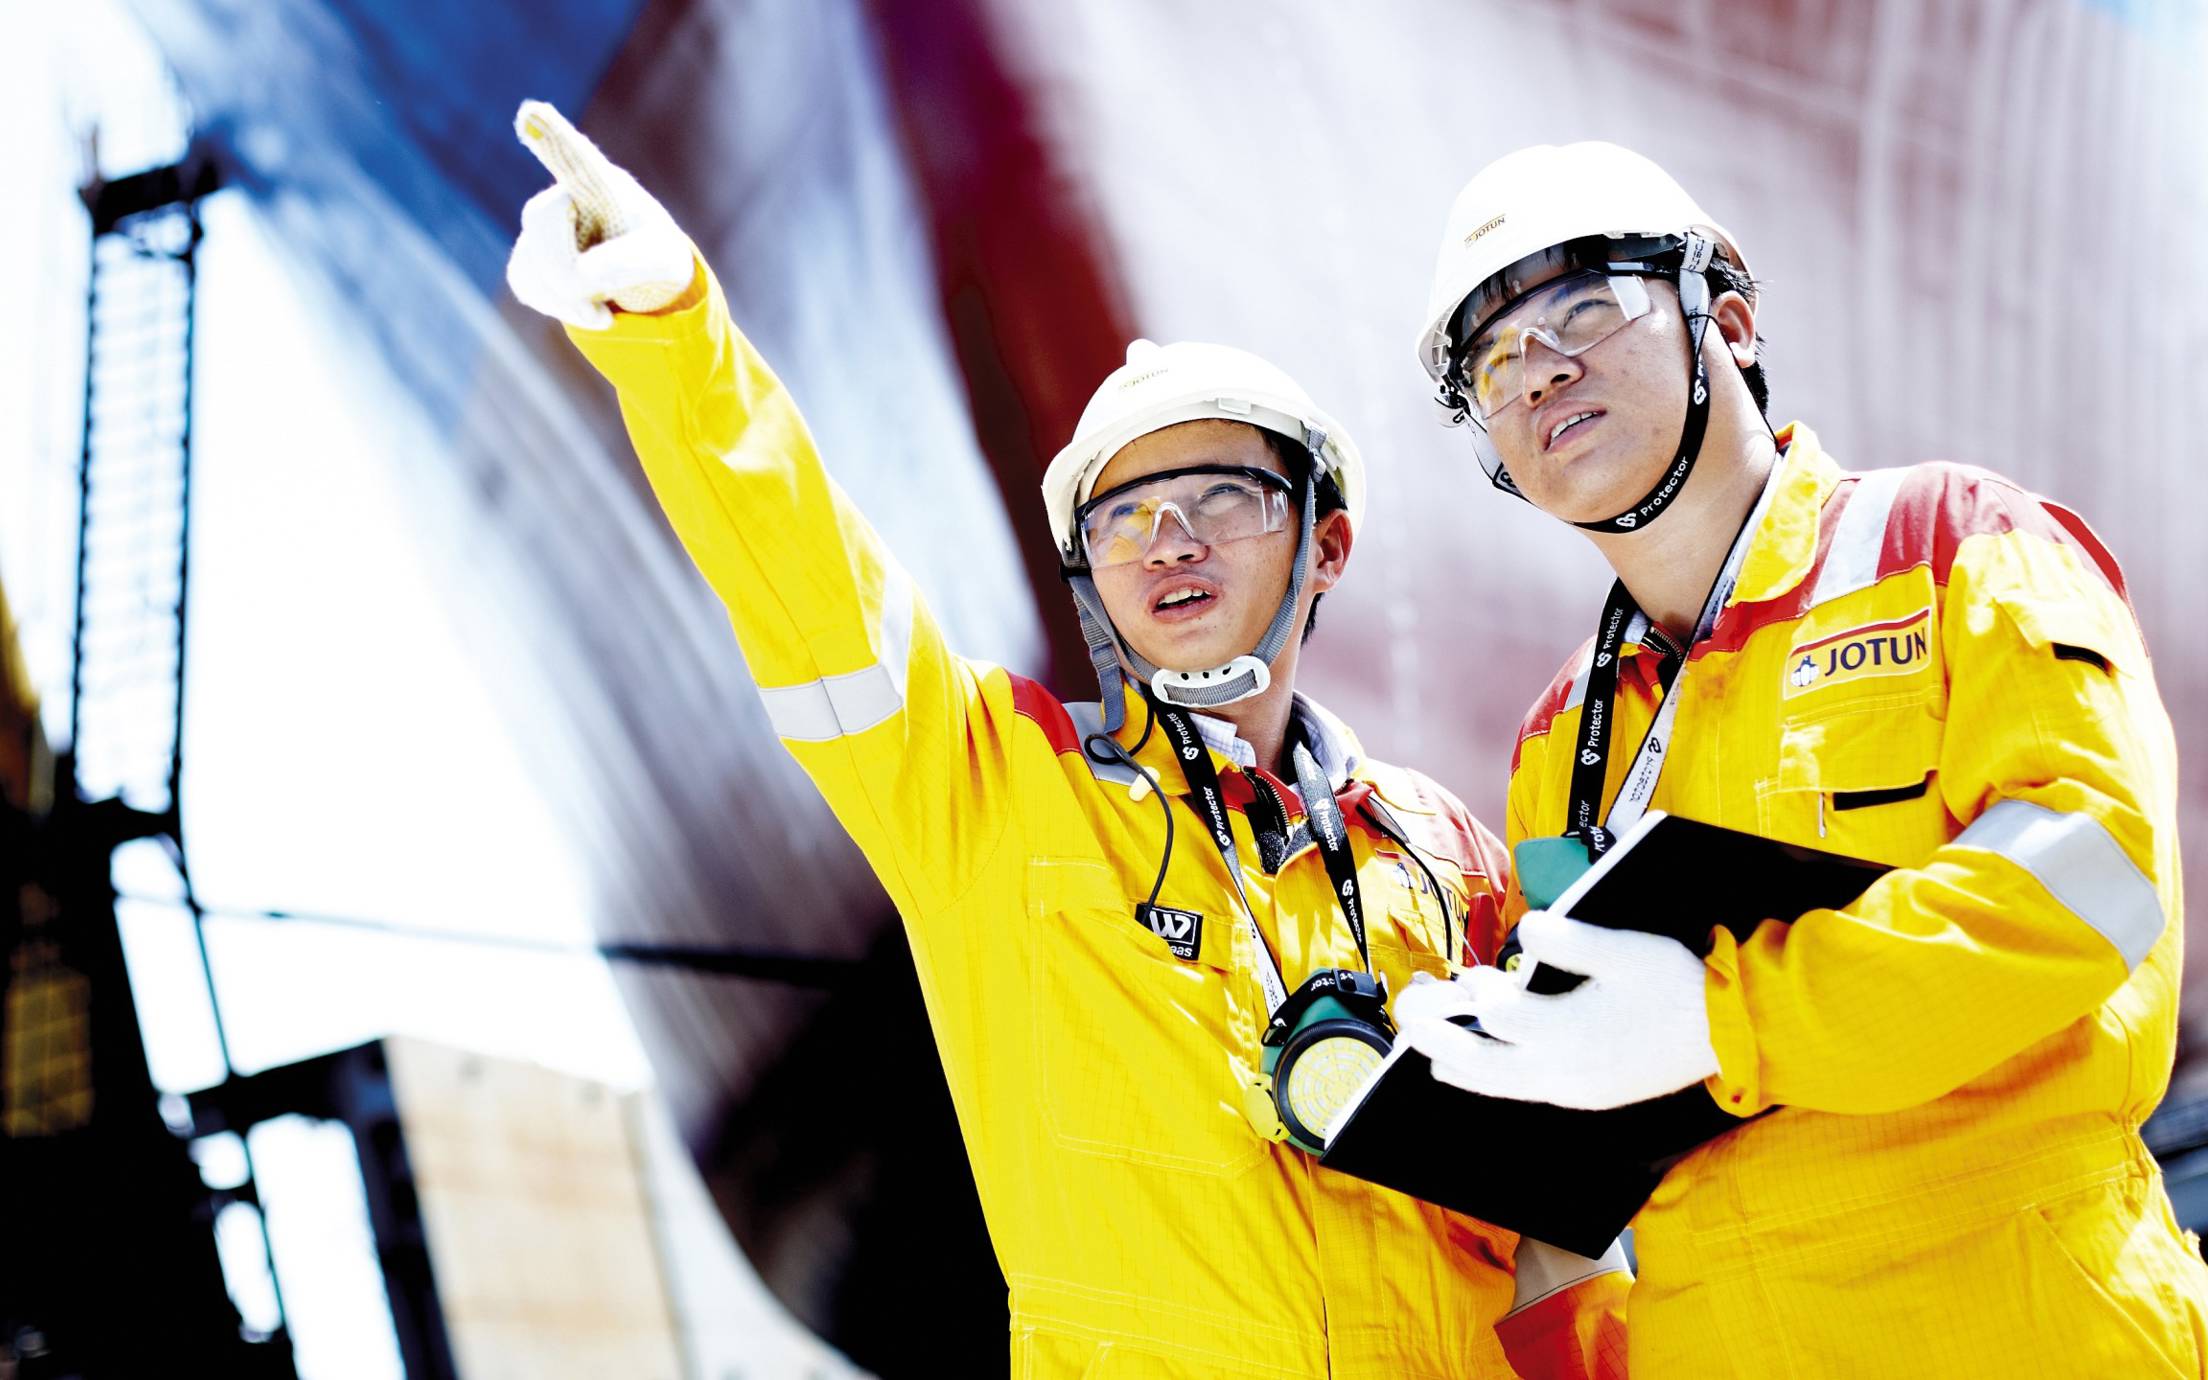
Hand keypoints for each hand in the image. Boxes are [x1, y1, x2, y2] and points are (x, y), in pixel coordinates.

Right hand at [506, 100, 692, 329]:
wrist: (644, 275)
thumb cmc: (656, 254)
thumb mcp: (661, 260)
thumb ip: (628, 263)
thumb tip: (580, 275)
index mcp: (606, 185)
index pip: (576, 158)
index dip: (552, 137)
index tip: (530, 113)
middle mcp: (568, 192)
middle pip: (542, 222)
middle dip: (568, 274)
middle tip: (604, 313)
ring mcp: (545, 222)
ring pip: (530, 260)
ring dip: (568, 299)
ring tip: (605, 311)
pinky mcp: (530, 252)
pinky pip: (526, 281)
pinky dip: (557, 306)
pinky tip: (587, 309)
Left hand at [1398, 911, 1717, 1109]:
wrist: (1728, 1035)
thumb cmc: (1677, 985)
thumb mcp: (1628, 950)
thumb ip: (1573, 942)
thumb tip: (1529, 931)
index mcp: (1568, 1031)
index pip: (1498, 1017)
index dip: (1475, 994)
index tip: (1466, 977)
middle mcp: (1562, 1069)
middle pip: (1480, 1063)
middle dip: (1438, 1039)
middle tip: (1407, 1016)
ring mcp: (1572, 1089)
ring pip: (1497, 1086)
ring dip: (1457, 1065)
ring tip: (1426, 1053)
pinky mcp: (1585, 1095)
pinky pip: (1522, 1093)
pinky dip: (1490, 1082)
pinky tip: (1475, 1072)